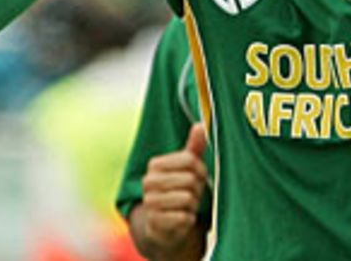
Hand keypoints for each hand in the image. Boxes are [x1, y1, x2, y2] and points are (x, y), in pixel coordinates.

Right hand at [136, 123, 208, 257]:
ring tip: (187, 206)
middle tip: (193, 194)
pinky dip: (189, 219)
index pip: (190, 160)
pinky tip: (182, 218)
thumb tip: (201, 125)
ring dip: (193, 205)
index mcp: (155, 165)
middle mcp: (148, 182)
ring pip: (188, 199)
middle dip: (198, 189)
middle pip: (190, 180)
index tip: (200, 176)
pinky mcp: (155, 223)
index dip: (201, 170)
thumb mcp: (186, 168)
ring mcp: (150, 203)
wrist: (163, 225)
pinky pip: (184, 218)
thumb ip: (193, 148)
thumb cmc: (179, 190)